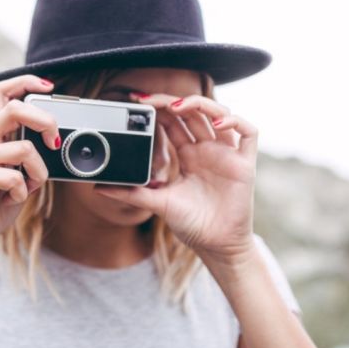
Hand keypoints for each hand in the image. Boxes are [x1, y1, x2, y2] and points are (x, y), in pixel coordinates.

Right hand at [0, 75, 59, 256]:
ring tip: (29, 186)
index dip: (26, 81)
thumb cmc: (1, 200)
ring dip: (38, 172)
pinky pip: (14, 177)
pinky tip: (12, 198)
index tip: (50, 86)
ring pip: (24, 148)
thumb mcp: (23, 170)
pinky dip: (23, 191)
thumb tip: (56, 137)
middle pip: (14, 108)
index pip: (3, 92)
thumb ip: (32, 150)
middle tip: (55, 142)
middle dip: (45, 120)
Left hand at [94, 93, 257, 264]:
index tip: (137, 101)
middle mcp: (208, 149)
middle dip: (172, 101)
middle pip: (193, 112)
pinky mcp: (245, 163)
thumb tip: (99, 187)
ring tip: (178, 106)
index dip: (159, 107)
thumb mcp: (157, 203)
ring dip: (200, 104)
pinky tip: (218, 123)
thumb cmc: (192, 224)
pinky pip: (249, 133)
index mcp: (188, 155)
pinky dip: (236, 121)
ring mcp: (227, 154)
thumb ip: (131, 193)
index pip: (174, 121)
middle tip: (150, 100)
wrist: (216, 247)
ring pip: (219, 114)